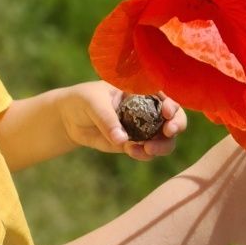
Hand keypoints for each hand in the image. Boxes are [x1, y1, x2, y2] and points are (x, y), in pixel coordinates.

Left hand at [57, 80, 186, 161]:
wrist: (69, 119)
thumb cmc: (82, 100)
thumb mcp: (92, 102)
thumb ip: (107, 118)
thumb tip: (122, 140)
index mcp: (141, 90)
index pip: (164, 95)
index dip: (172, 103)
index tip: (167, 113)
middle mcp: (147, 109)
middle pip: (174, 118)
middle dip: (176, 125)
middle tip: (168, 133)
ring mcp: (143, 128)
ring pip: (165, 139)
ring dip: (162, 146)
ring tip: (147, 150)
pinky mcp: (134, 143)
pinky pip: (147, 151)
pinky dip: (144, 154)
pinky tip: (132, 152)